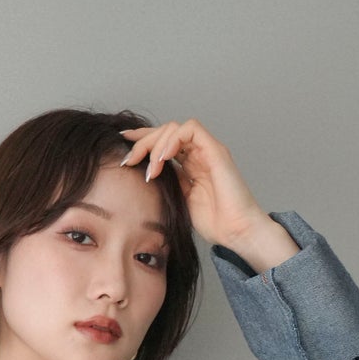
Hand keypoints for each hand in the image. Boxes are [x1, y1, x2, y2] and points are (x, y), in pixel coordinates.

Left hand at [117, 119, 264, 248]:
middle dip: (143, 142)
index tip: (122, 146)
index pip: (163, 142)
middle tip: (129, 160)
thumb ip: (166, 184)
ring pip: (175, 128)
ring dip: (156, 144)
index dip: (142, 140)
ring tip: (150, 168)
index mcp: (189, 164)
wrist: (236, 231)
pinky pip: (190, 130)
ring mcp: (207, 150)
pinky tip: (163, 159)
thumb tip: (142, 176)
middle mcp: (198, 153)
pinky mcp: (216, 150)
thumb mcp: (179, 201)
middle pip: (165, 131)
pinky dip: (173, 140)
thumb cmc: (214, 222)